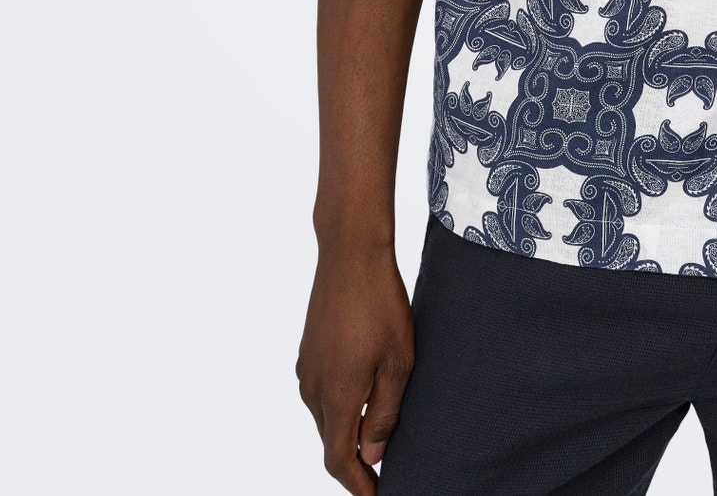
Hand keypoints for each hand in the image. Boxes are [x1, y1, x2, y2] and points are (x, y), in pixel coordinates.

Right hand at [297, 242, 414, 492]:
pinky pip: (320, 396)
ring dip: (347, 435)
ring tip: (376, 441)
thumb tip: (372, 456)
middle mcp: (313, 389)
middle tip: (381, 477)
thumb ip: (385, 413)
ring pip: (325, 419)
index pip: (341, 461)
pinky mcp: (307, 354)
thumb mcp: (398, 362)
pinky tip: (362, 400)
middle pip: (331, 444)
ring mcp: (306, 370)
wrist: (350, 254)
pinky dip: (339, 410)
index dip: (358, 486)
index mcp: (337, 397)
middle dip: (354, 465)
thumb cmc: (381, 304)